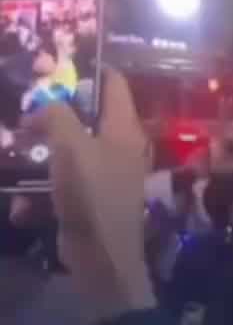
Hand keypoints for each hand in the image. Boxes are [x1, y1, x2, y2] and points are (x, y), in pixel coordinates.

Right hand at [26, 69, 154, 323]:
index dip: (87, 69)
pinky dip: (41, 191)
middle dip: (53, 113)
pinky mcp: (89, 200)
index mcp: (124, 128)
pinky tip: (24, 205)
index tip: (55, 65)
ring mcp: (106, 174)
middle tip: (23, 108)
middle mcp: (120, 147)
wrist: (101, 258)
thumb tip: (43, 106)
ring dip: (41, 153)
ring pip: (68, 150)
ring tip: (15, 148)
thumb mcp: (71, 146)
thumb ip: (56, 115)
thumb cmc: (92, 194)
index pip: (113, 82)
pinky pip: (61, 185)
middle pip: (86, 115)